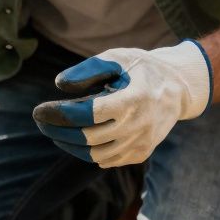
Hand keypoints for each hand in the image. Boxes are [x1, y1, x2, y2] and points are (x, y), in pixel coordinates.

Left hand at [33, 40, 211, 167]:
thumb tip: (60, 85)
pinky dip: (87, 152)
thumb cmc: (142, 69)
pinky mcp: (141, 153)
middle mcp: (139, 125)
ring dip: (69, 145)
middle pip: (87, 138)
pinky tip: (76, 139)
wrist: (180, 88)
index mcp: (133, 99)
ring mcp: (141, 143)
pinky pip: (107, 160)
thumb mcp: (117, 58)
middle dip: (57, 131)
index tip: (39, 110)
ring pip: (95, 155)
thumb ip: (88, 69)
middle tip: (40, 121)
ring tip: (55, 132)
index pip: (86, 114)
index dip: (58, 114)